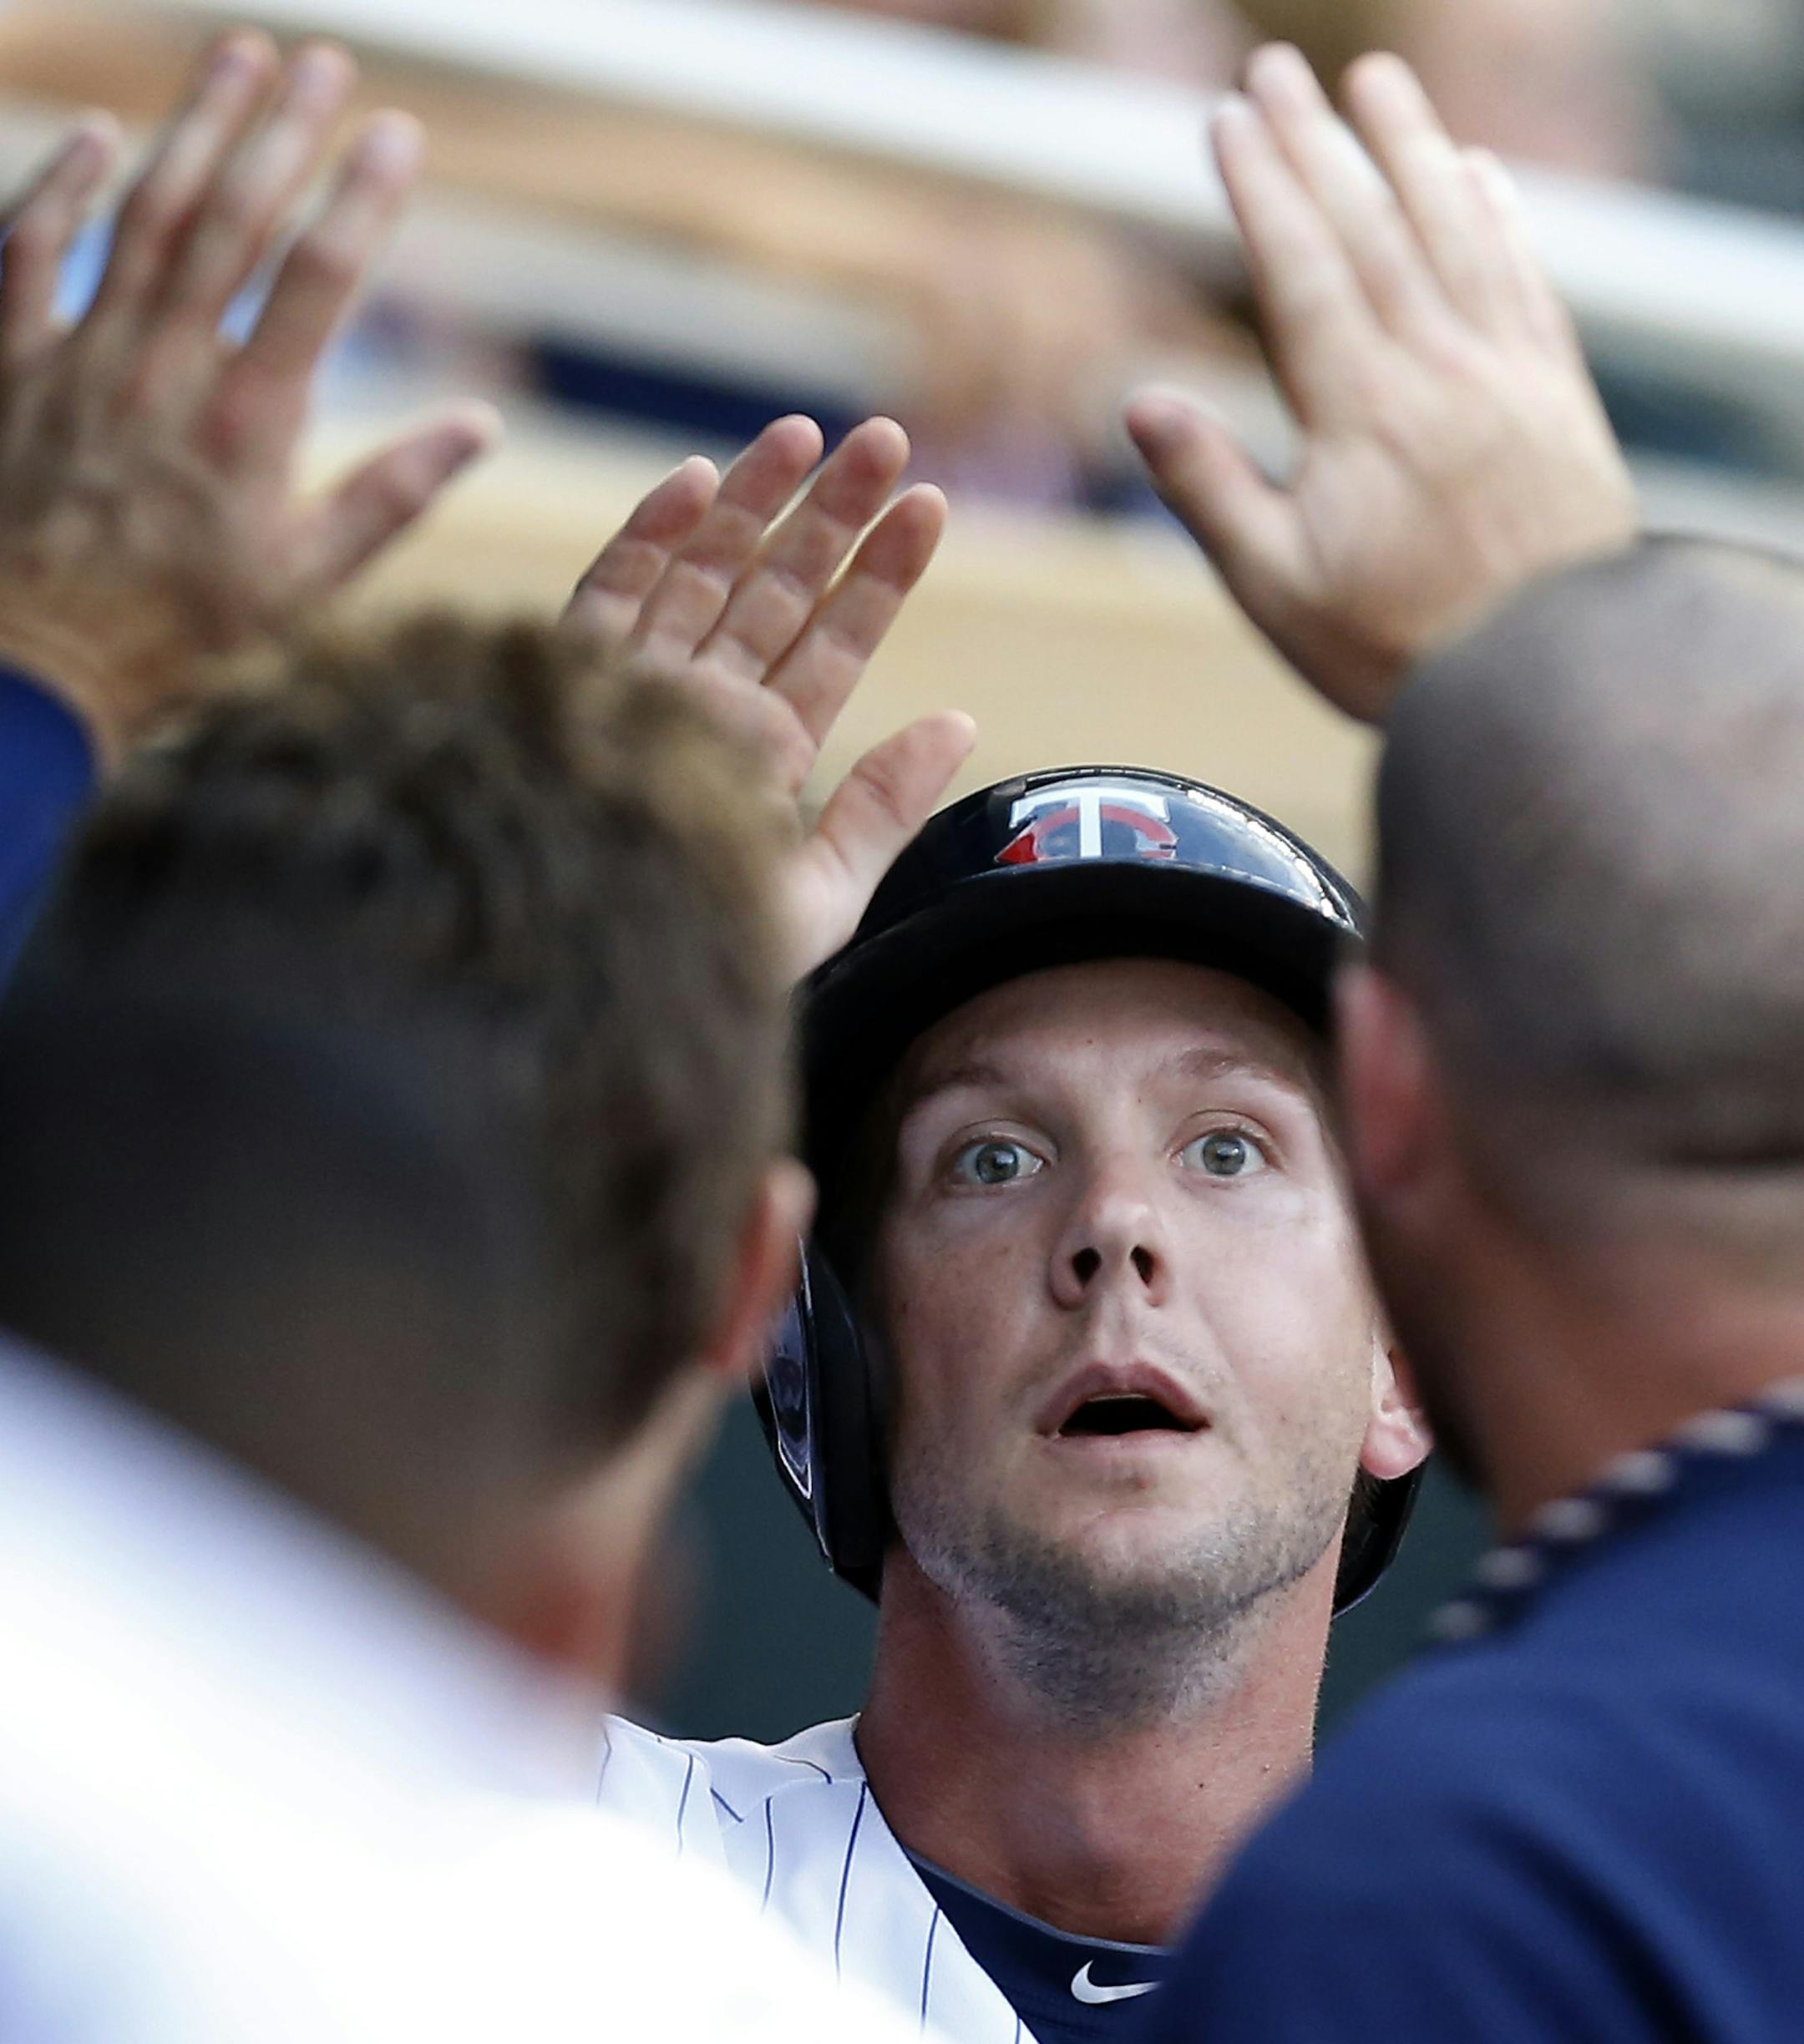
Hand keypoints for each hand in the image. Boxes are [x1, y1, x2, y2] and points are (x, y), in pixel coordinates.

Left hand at [0, 32, 494, 761]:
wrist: (36, 665)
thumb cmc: (185, 632)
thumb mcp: (308, 584)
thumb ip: (391, 497)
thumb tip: (479, 425)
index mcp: (248, 424)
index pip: (315, 281)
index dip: (359, 198)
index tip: (397, 131)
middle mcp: (163, 371)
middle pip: (228, 220)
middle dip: (281, 132)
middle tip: (326, 61)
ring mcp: (79, 359)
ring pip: (138, 215)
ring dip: (190, 128)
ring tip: (237, 55)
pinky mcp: (9, 365)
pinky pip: (24, 252)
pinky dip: (58, 187)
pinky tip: (98, 133)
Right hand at [565, 415, 974, 978]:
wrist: (588, 992)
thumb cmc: (701, 965)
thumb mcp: (818, 899)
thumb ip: (884, 809)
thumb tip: (961, 720)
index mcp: (761, 756)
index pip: (832, 647)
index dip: (881, 575)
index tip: (931, 504)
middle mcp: (700, 711)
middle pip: (774, 595)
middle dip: (829, 516)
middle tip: (886, 437)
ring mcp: (633, 692)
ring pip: (698, 576)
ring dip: (751, 502)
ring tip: (808, 432)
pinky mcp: (564, 687)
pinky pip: (605, 599)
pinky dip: (646, 540)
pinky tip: (694, 479)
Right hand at [1126, 45, 1636, 723]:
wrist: (1546, 684)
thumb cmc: (1395, 650)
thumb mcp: (1277, 591)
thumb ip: (1211, 490)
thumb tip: (1140, 404)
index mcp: (1361, 414)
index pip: (1304, 271)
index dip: (1263, 189)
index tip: (1228, 121)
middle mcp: (1440, 372)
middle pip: (1375, 228)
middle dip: (1320, 142)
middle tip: (1278, 71)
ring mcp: (1507, 376)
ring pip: (1458, 233)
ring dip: (1413, 149)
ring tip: (1378, 82)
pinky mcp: (1557, 399)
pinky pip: (1526, 282)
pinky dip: (1501, 218)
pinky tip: (1480, 175)